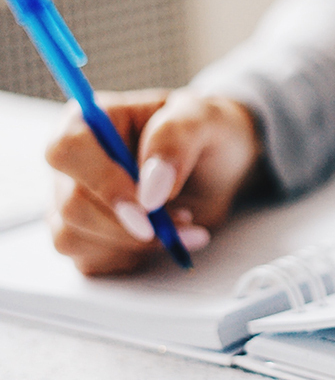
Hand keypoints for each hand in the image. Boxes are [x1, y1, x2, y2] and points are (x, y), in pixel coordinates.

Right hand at [45, 88, 263, 275]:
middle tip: (184, 219)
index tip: (148, 206)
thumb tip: (150, 189)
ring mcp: (75, 200)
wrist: (221, 165)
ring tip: (182, 223)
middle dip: (129, 224)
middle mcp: (74, 162)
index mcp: (91, 120)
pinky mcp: (86, 235)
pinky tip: (164, 239)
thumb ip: (175, 140)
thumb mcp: (204, 119)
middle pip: (71, 204)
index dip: (103, 182)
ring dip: (135, 244)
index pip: (68, 150)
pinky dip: (132, 257)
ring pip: (73, 237)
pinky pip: (88, 260)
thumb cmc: (207, 132)